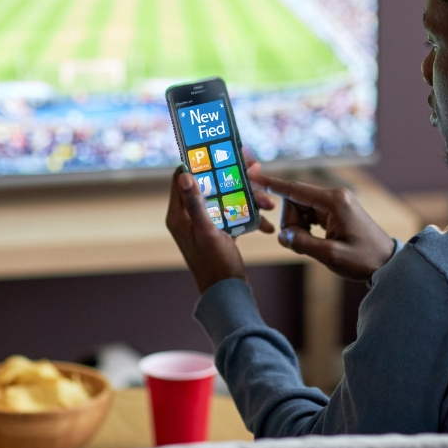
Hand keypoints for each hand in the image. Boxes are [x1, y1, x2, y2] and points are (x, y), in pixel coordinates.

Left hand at [164, 154, 274, 292]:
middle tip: (255, 170)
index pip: (184, 176)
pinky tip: (267, 223)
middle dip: (235, 178)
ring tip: (269, 203)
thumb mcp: (208, 232)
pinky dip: (250, 215)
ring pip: (226, 197)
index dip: (202, 162)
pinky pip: (234, 213)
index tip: (223, 152)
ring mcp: (204, 223)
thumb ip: (196, 203)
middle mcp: (188, 216)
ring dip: (249, 198)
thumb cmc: (215, 266)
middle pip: (210, 184)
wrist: (228, 294)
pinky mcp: (218, 230)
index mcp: (178, 215)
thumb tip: (186, 174)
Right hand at [249, 171, 394, 281]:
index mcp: (333, 201)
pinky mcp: (334, 211)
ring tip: (313, 246)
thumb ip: (302, 243)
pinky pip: (308, 214)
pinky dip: (305, 228)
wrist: (387, 263)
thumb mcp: (330, 255)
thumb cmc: (363, 259)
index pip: (294, 189)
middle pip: (294, 201)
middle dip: (290, 223)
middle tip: (300, 245)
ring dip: (298, 228)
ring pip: (299, 209)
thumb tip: (282, 235)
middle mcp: (333, 196)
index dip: (272, 184)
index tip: (253, 176)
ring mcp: (334, 202)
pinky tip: (315, 241)